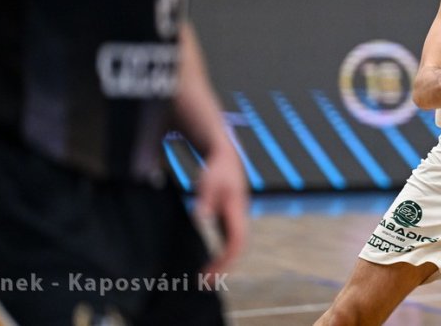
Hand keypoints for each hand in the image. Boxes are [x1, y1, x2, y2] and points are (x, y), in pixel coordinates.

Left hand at [194, 144, 248, 273]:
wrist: (226, 157)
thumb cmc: (217, 170)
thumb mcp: (208, 182)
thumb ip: (205, 200)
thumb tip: (200, 217)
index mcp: (237, 211)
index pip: (237, 241)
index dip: (226, 258)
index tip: (211, 271)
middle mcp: (240, 218)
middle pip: (238, 248)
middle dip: (224, 267)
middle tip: (205, 283)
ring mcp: (236, 219)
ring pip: (234, 247)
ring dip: (223, 263)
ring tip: (206, 278)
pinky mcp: (229, 219)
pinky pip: (229, 242)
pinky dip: (221, 255)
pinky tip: (210, 263)